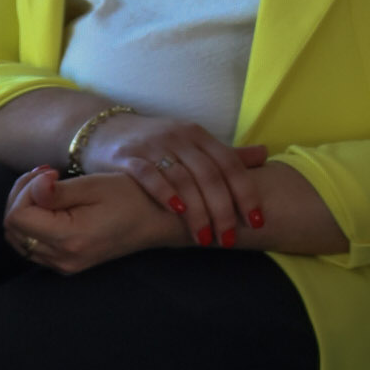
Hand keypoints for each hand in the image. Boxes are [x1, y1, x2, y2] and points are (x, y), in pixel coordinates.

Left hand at [5, 165, 189, 276]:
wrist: (159, 221)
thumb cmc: (134, 198)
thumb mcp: (97, 186)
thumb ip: (58, 191)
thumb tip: (33, 188)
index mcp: (69, 238)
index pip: (17, 217)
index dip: (25, 189)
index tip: (51, 173)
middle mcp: (62, 257)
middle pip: (12, 228)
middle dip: (20, 197)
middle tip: (46, 175)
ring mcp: (64, 263)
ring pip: (18, 238)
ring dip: (24, 209)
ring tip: (47, 188)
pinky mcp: (66, 262)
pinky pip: (32, 244)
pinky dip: (32, 222)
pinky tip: (51, 205)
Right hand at [79, 109, 269, 245]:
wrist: (105, 130)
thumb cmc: (158, 143)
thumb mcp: (194, 144)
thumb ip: (227, 154)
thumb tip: (265, 155)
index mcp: (200, 136)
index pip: (230, 164)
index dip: (246, 193)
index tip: (256, 221)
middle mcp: (180, 138)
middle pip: (210, 175)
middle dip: (222, 210)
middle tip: (227, 239)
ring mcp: (154, 146)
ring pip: (183, 178)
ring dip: (197, 211)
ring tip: (205, 237)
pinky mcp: (128, 156)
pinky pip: (149, 174)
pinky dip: (164, 192)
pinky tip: (176, 211)